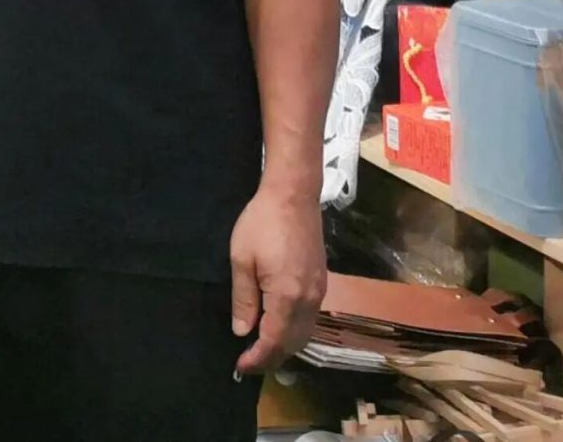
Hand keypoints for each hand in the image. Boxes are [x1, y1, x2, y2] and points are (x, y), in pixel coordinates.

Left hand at [229, 183, 324, 376]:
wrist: (293, 195)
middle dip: (271, 359)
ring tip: (261, 352)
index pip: (273, 340)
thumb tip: (242, 331)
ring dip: (284, 348)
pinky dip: (295, 333)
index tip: (240, 367)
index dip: (257, 358)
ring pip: (305, 334)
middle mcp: (309, 300)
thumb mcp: (241, 259)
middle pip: (293, 343)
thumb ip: (244, 299)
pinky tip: (279, 330)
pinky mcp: (322, 283)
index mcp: (287, 296)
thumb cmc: (261, 223)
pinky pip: (310, 320)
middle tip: (248, 365)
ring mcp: (319, 292)